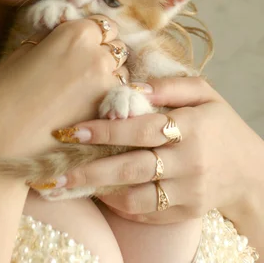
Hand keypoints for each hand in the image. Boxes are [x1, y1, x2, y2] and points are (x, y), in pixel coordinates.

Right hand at [0, 15, 128, 163]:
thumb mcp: (22, 54)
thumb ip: (50, 40)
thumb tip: (61, 35)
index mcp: (75, 34)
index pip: (99, 24)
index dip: (88, 34)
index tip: (78, 46)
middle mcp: (97, 57)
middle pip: (114, 48)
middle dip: (101, 54)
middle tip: (79, 70)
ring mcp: (106, 89)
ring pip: (120, 75)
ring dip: (108, 79)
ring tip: (79, 95)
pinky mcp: (107, 119)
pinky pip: (118, 103)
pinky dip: (108, 104)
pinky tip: (85, 113)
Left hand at [51, 76, 261, 223]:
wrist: (251, 171)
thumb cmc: (221, 125)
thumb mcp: (204, 94)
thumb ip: (169, 87)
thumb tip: (131, 87)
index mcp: (190, 128)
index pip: (140, 129)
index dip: (105, 131)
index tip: (72, 130)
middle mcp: (187, 162)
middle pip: (131, 168)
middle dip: (89, 170)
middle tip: (54, 173)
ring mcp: (186, 191)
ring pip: (135, 196)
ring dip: (99, 191)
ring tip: (68, 185)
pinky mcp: (185, 212)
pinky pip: (147, 211)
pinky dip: (121, 205)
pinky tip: (100, 194)